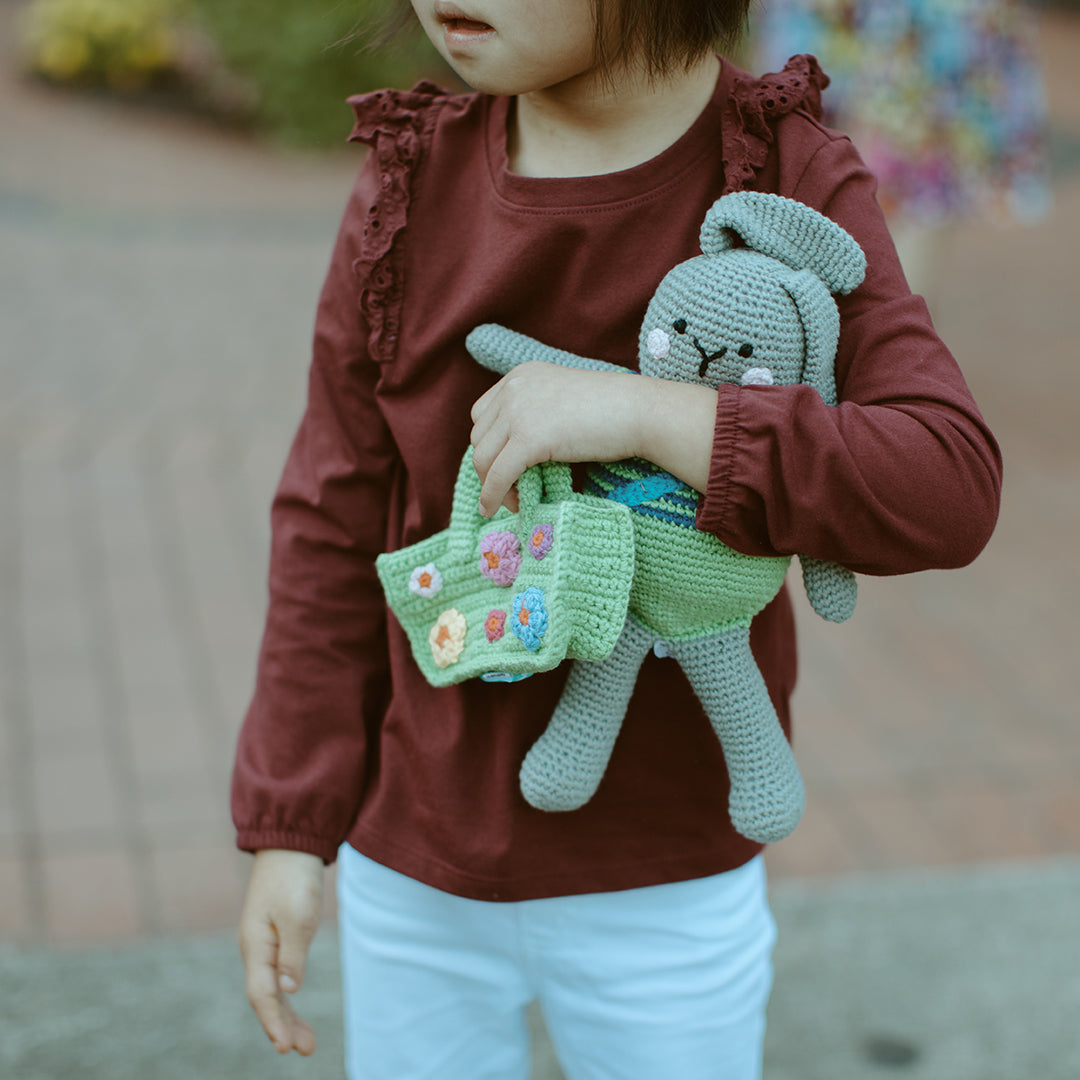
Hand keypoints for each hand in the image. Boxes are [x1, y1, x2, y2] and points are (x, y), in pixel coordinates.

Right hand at [238, 849, 324, 1055]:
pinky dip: (286, 995)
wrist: (289, 845)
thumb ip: (293, 952)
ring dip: (287, 1015)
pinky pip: (277, 974)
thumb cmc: (293, 877)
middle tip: (307, 1050)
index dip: (274, 1022)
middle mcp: (254, 949)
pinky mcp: (274, 936)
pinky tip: (294, 1006)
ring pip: (271, 989)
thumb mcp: (298, 913)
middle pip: (266, 998)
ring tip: (308, 1042)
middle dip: (284, 1026)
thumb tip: (288, 989)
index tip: (286, 1048)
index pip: (262, 994)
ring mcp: (262, 943)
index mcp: (255, 945)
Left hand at [470, 361, 644, 515]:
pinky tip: (494, 509)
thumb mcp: (562, 402)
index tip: (503, 466)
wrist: (639, 411)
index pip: (483, 415)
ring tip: (513, 501)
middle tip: (510, 490)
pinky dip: (492, 495)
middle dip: (489, 467)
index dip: (489, 445)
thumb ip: (535, 415)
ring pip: (483, 458)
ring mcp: (519, 411)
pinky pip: (498, 474)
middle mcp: (514, 388)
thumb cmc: (613, 411)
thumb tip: (513, 453)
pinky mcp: (529, 437)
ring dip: (492, 485)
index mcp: (521, 376)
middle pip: (479, 438)